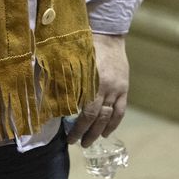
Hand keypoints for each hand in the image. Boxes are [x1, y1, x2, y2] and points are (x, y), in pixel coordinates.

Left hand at [66, 33, 128, 147]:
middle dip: (87, 133)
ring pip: (110, 116)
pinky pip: (121, 110)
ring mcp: (118, 88)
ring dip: (100, 131)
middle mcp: (107, 88)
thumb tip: (53, 102)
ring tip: (91, 141)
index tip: (69, 138)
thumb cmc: (85, 47)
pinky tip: (107, 132)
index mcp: (92, 82)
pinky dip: (115, 123)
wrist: (108, 35)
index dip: (77, 129)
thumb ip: (66, 82)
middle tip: (78, 143)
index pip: (86, 113)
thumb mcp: (73, 63)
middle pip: (98, 118)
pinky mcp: (124, 87)